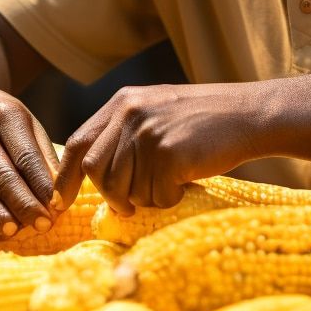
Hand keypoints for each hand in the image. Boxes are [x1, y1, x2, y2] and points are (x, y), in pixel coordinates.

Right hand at [0, 83, 59, 239]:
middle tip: (44, 225)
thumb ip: (45, 157)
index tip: (57, 209)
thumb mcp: (28, 124)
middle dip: (25, 206)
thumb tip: (60, 197)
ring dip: (0, 219)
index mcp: (5, 116)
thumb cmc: (2, 120)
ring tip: (19, 233)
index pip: (26, 157)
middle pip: (2, 177)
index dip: (42, 187)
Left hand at [53, 82, 264, 215]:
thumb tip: (93, 175)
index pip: (79, 144)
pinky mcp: (169, 155)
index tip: (60, 202)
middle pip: (97, 172)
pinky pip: (156, 196)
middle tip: (128, 208)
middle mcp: (130, 114)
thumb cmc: (206, 120)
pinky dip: (170, 199)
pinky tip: (187, 182)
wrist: (251, 115)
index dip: (66, 177)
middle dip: (111, 197)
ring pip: (126, 189)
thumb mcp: (156, 110)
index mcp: (122, 102)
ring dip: (146, 199)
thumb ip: (124, 133)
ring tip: (169, 186)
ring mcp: (149, 134)